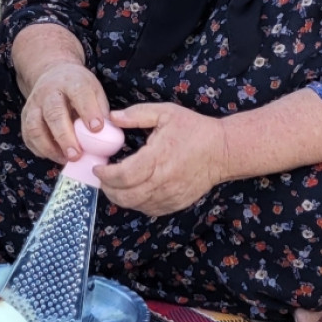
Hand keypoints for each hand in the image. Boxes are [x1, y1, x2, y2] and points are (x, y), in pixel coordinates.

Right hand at [20, 62, 110, 164]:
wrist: (53, 76)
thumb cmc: (78, 88)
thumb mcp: (94, 90)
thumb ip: (101, 111)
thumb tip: (108, 136)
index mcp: (71, 82)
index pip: (79, 93)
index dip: (88, 111)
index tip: (97, 129)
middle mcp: (49, 92)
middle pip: (53, 113)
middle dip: (65, 137)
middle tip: (77, 155)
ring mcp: (34, 105)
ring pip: (35, 127)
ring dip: (49, 147)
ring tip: (65, 159)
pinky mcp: (25, 117)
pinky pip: (29, 137)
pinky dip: (41, 150)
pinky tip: (56, 156)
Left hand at [94, 102, 230, 216]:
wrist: (223, 151)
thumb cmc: (194, 129)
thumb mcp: (166, 112)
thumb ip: (136, 114)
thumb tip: (111, 118)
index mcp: (157, 158)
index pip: (123, 175)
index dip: (105, 175)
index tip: (98, 167)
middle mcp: (163, 181)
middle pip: (125, 196)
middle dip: (108, 189)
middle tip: (102, 178)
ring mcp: (170, 195)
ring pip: (136, 205)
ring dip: (120, 197)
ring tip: (114, 185)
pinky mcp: (176, 203)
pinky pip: (149, 210)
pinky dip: (136, 203)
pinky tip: (133, 191)